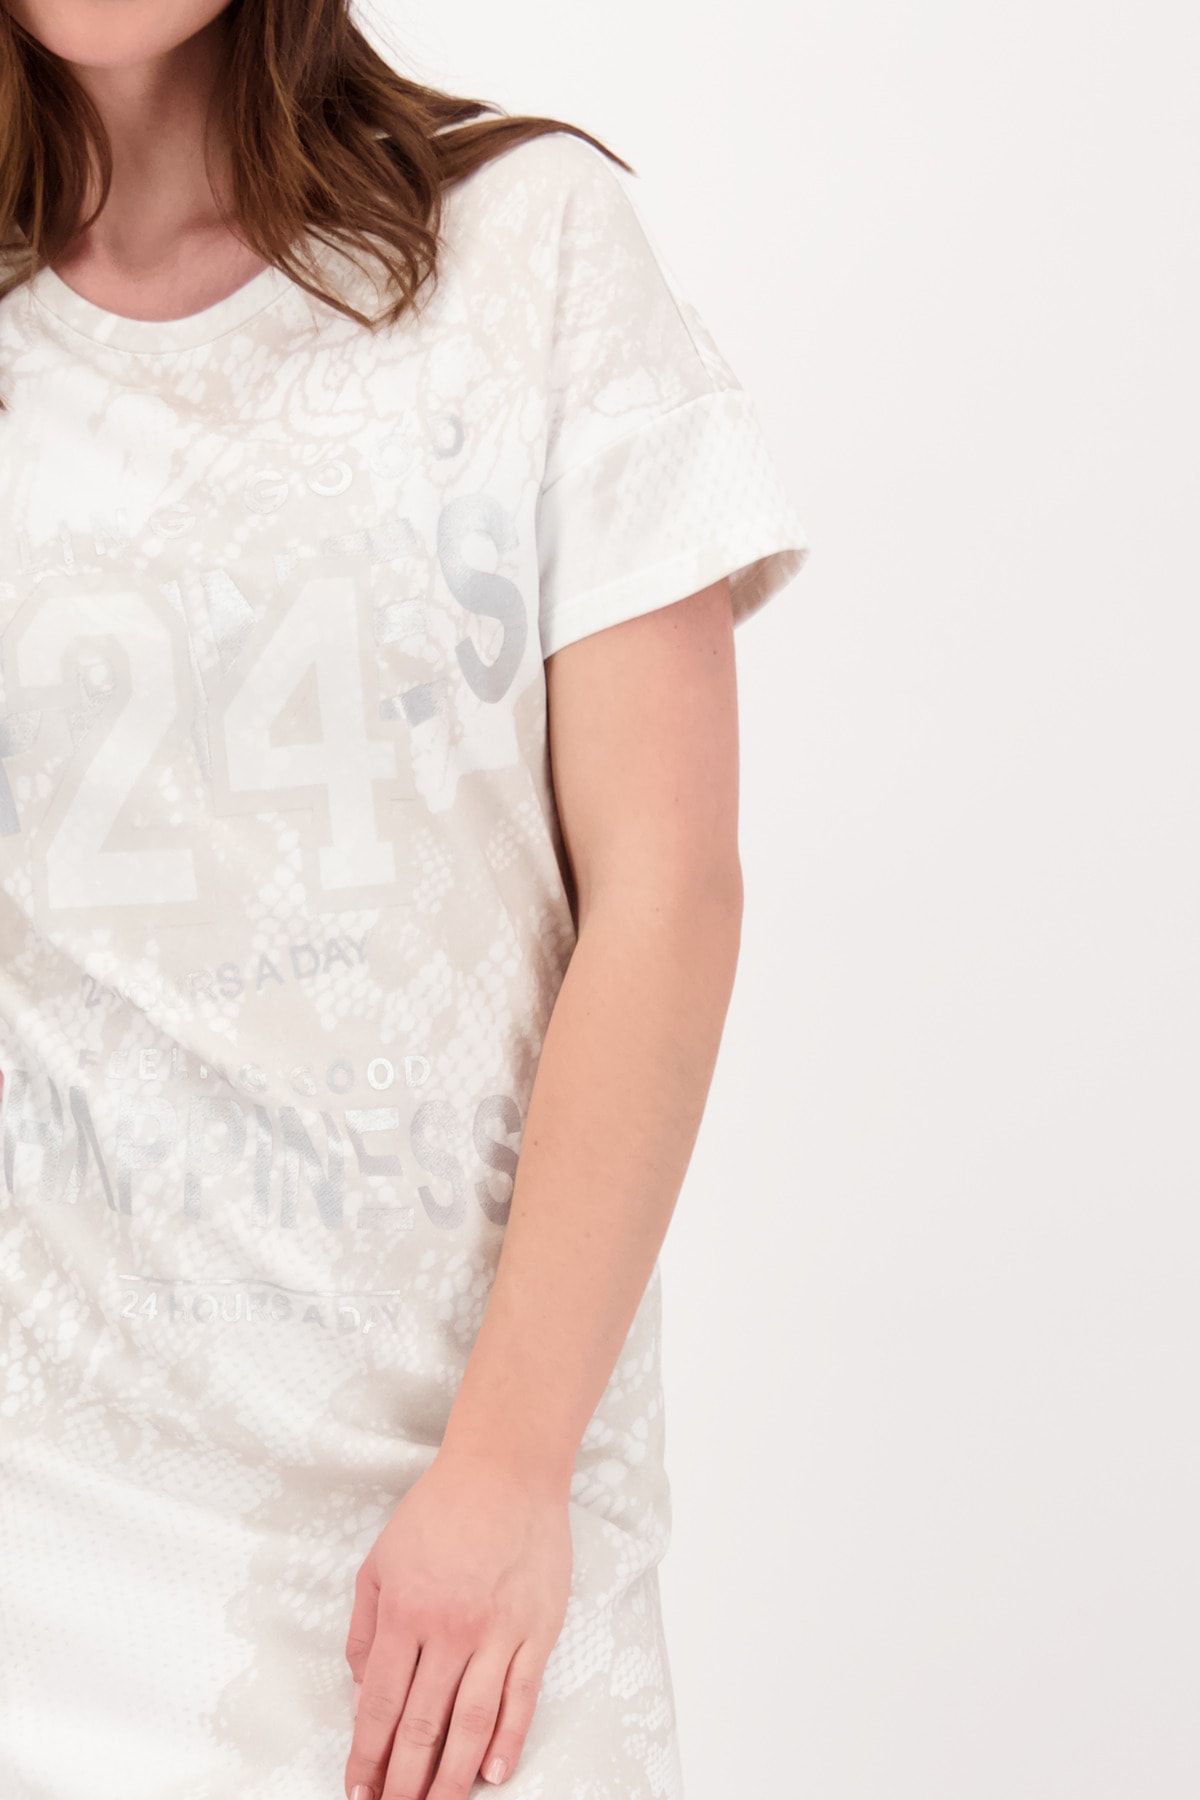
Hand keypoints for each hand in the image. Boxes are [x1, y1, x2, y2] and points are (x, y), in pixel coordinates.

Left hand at [343, 1446, 573, 1799]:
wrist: (507, 1469)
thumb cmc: (441, 1509)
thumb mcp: (381, 1560)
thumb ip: (365, 1627)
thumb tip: (359, 1686)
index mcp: (406, 1612)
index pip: (379, 1704)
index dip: (367, 1755)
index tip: (359, 1790)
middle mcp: (450, 1629)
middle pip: (423, 1725)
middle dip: (404, 1781)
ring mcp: (498, 1631)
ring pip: (472, 1723)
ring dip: (452, 1777)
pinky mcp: (538, 1629)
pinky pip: (521, 1696)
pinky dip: (508, 1740)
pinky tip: (493, 1772)